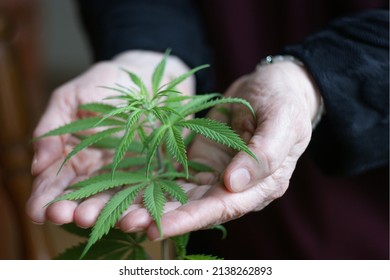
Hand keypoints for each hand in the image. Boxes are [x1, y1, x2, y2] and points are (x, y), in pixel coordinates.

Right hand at [27, 50, 193, 225]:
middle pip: (84, 196)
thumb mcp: (72, 98)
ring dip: (103, 212)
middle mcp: (100, 171)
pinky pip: (147, 191)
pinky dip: (140, 204)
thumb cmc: (106, 83)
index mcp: (75, 156)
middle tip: (66, 217)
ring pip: (113, 199)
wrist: (149, 77)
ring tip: (92, 219)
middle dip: (73, 208)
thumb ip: (52, 128)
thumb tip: (37, 166)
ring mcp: (128, 173)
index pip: (56, 182)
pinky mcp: (155, 172)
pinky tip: (134, 214)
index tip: (38, 211)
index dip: (45, 197)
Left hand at [118, 61, 322, 239]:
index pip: (222, 208)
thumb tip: (234, 183)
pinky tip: (129, 189)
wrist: (273, 86)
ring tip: (119, 212)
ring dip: (151, 205)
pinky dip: (153, 184)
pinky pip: (176, 176)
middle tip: (125, 223)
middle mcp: (236, 187)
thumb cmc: (285, 102)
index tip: (158, 226)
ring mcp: (216, 175)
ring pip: (181, 196)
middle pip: (196, 209)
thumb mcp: (282, 121)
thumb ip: (265, 153)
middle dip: (161, 217)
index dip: (190, 219)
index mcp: (261, 185)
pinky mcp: (201, 162)